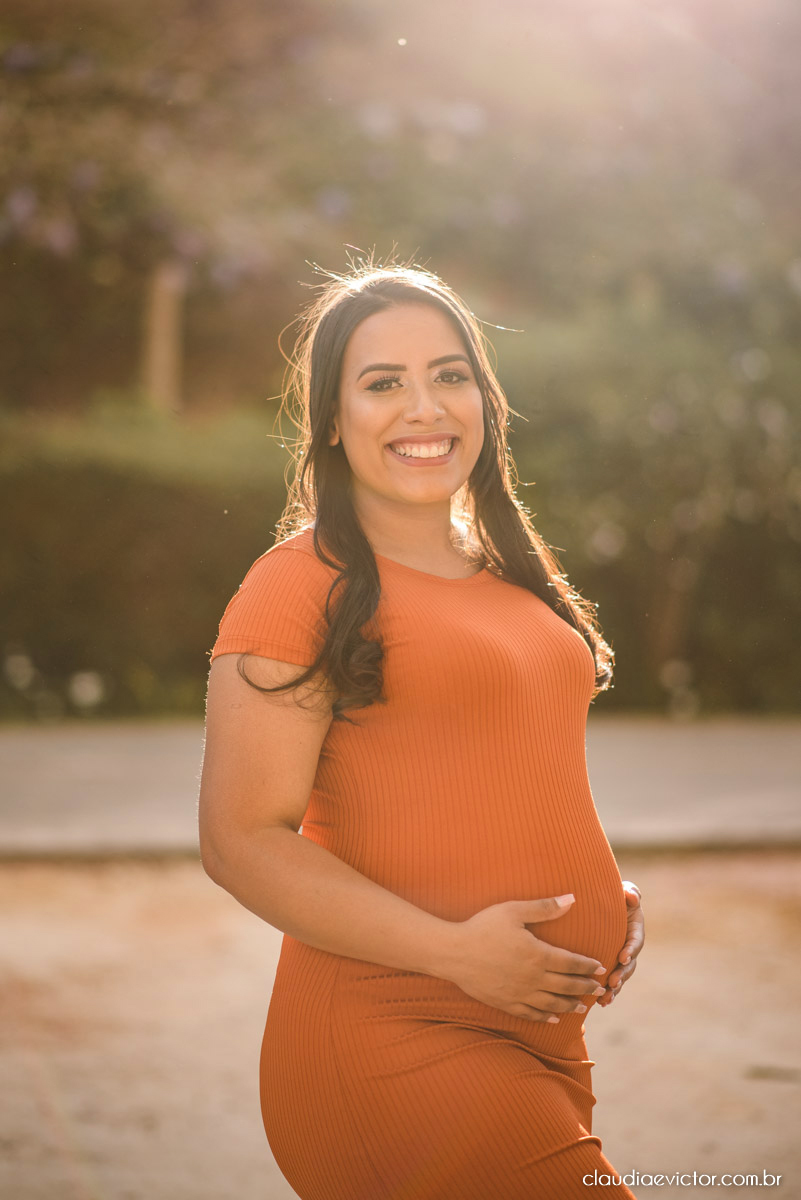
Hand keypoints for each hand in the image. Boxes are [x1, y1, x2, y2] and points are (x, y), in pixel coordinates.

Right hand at [440, 895, 607, 1022]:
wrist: (454, 953)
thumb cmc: (483, 927)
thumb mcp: (513, 911)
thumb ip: (544, 907)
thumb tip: (571, 899)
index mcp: (537, 955)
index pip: (571, 963)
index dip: (587, 966)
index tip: (600, 967)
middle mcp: (533, 978)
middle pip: (566, 985)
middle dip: (584, 987)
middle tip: (598, 988)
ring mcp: (519, 994)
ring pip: (552, 1003)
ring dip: (570, 1005)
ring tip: (582, 1007)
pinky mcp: (506, 1003)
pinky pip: (531, 1013)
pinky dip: (545, 1016)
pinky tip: (553, 1018)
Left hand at [596, 881, 643, 1007]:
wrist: (599, 906)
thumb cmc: (613, 896)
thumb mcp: (624, 890)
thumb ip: (630, 892)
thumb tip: (632, 897)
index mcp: (634, 930)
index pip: (635, 940)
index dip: (631, 949)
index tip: (623, 956)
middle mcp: (629, 947)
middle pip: (629, 965)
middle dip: (622, 975)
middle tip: (613, 982)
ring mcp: (620, 959)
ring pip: (620, 977)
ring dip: (615, 989)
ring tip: (605, 998)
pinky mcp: (610, 966)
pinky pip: (611, 982)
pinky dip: (607, 994)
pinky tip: (600, 1004)